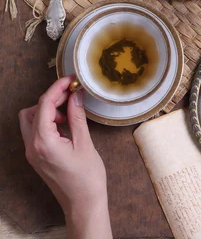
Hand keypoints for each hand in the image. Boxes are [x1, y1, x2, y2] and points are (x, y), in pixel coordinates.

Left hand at [19, 76, 107, 220]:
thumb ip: (77, 116)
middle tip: (72, 93)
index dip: (57, 88)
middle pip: (32, 110)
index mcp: (43, 142)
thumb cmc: (87, 178)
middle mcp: (32, 146)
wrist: (83, 204)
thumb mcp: (84, 143)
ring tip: (69, 111)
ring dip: (47, 110)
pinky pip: (36, 131)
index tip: (70, 80)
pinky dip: (47, 121)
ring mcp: (33, 153)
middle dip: (51, 98)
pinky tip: (65, 123)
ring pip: (30, 120)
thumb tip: (75, 95)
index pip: (44, 105)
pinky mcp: (37, 156)